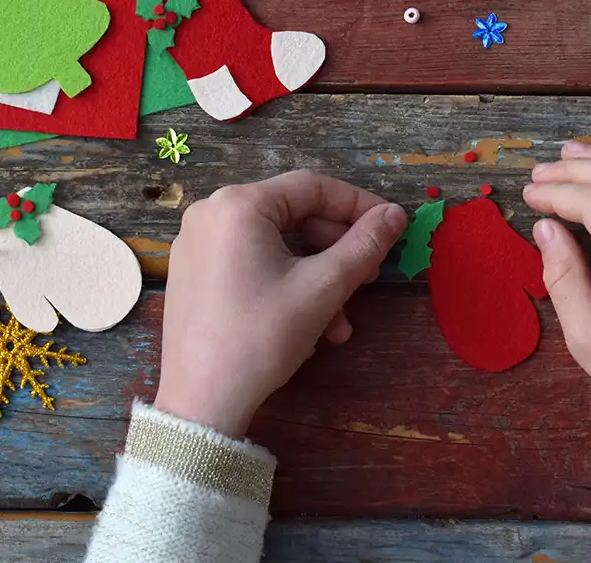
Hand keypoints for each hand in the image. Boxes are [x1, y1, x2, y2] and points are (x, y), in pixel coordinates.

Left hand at [154, 170, 407, 437]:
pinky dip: (287, 284)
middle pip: (294, 217)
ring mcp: (197, 245)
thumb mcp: (323, 288)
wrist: (201, 402)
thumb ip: (364, 244)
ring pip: (277, 246)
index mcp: (238, 205)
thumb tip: (396, 214)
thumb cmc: (262, 336)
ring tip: (341, 322)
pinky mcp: (194, 274)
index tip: (392, 228)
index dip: (359, 205)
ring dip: (317, 278)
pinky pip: (253, 263)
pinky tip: (309, 324)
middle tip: (368, 280)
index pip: (313, 188)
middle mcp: (211, 214)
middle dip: (337, 251)